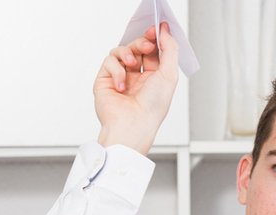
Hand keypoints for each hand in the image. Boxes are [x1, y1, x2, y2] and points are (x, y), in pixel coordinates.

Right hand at [94, 23, 178, 155]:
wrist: (134, 123)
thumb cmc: (153, 106)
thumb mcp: (169, 75)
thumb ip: (169, 50)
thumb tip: (166, 31)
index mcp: (155, 77)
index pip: (153, 51)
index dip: (154, 39)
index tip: (157, 30)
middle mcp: (138, 77)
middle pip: (137, 48)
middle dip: (142, 42)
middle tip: (147, 44)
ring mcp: (121, 77)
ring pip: (121, 51)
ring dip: (128, 53)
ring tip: (133, 63)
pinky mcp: (105, 79)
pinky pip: (109, 62)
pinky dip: (116, 70)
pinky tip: (122, 84)